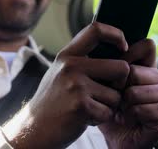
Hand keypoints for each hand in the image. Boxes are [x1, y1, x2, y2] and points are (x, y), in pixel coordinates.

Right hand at [2, 22, 129, 147]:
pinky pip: (108, 112)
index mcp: (67, 55)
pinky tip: (85, 117)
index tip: (124, 47)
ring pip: (117, 95)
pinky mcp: (81, 106)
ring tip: (90, 107)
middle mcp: (71, 66)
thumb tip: (114, 50)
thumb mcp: (60, 72)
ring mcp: (76, 85)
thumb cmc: (53, 101)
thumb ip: (81, 60)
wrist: (33, 128)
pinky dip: (101, 118)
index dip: (116, 34)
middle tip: (108, 93)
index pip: (96, 29)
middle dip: (121, 84)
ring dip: (109, 106)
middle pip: (121, 67)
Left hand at [99, 39, 157, 148]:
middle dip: (118, 87)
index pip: (147, 46)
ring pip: (134, 91)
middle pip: (134, 71)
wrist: (117, 137)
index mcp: (148, 67)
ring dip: (123, 104)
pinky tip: (128, 119)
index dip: (128, 54)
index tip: (116, 70)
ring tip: (122, 109)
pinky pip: (139, 108)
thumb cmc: (111, 109)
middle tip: (117, 98)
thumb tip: (100, 45)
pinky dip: (128, 116)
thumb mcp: (106, 83)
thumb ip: (108, 65)